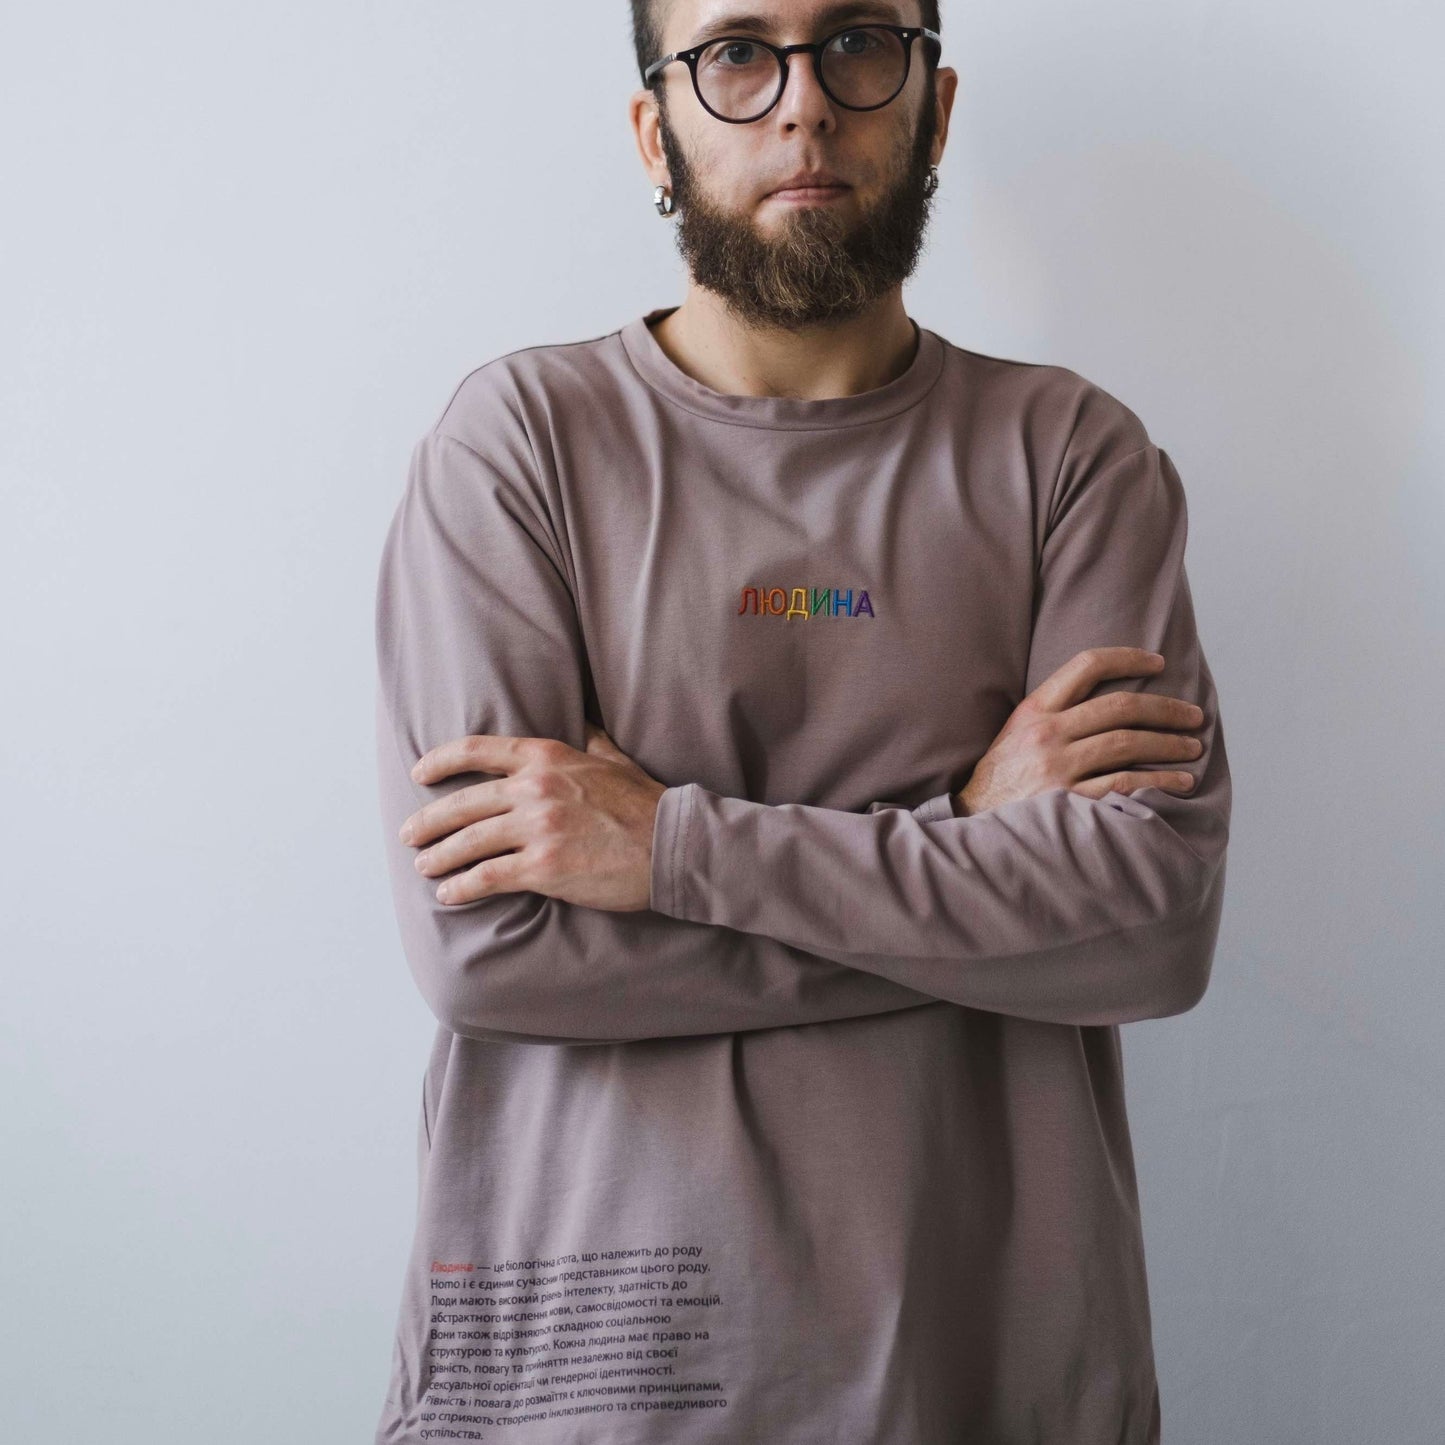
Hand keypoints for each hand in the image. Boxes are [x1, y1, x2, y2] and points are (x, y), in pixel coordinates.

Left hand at [399, 721, 668, 909]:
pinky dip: (461, 887)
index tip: (418, 773)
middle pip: (463, 803)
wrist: (672, 845)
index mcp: (548, 757)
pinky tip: (448, 895)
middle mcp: (535, 788)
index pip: (478, 751)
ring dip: (439, 857)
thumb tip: (583, 721)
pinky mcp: (543, 867)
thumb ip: (590, 740)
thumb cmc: (647, 804)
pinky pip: (487, 877)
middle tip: (410, 834)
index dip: (440, 761)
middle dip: (429, 822)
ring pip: (469, 842)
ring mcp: (538, 828)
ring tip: (424, 868)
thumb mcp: (615, 759)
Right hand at [956, 647, 1204, 815]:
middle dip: (1166, 709)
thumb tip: (1112, 703)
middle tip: (1194, 717)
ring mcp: (1057, 768)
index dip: (1128, 658)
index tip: (1159, 663)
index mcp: (1034, 710)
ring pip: (1128, 744)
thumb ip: (1054, 714)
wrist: (971, 824)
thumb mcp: (1016, 734)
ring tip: (1193, 748)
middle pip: (1120, 707)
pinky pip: (1124, 784)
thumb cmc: (1001, 780)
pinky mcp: (1068, 801)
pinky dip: (1159, 781)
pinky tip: (1179, 782)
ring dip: (1169, 745)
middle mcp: (1047, 734)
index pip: (1086, 666)